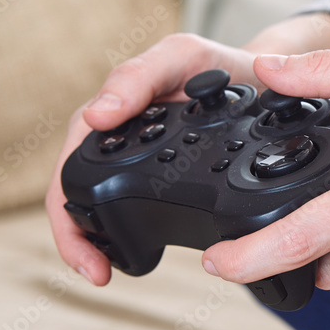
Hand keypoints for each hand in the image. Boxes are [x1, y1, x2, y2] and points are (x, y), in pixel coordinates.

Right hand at [46, 14, 329, 284]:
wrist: (262, 81)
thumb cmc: (217, 65)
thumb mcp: (181, 57)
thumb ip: (140, 76)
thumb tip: (96, 117)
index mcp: (112, 115)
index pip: (69, 164)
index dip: (67, 209)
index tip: (85, 246)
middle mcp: (120, 142)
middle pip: (79, 197)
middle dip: (78, 239)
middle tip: (95, 272)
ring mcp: (143, 164)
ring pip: (103, 209)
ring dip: (99, 244)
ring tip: (106, 271)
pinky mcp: (170, 179)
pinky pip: (139, 210)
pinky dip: (132, 238)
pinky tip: (140, 258)